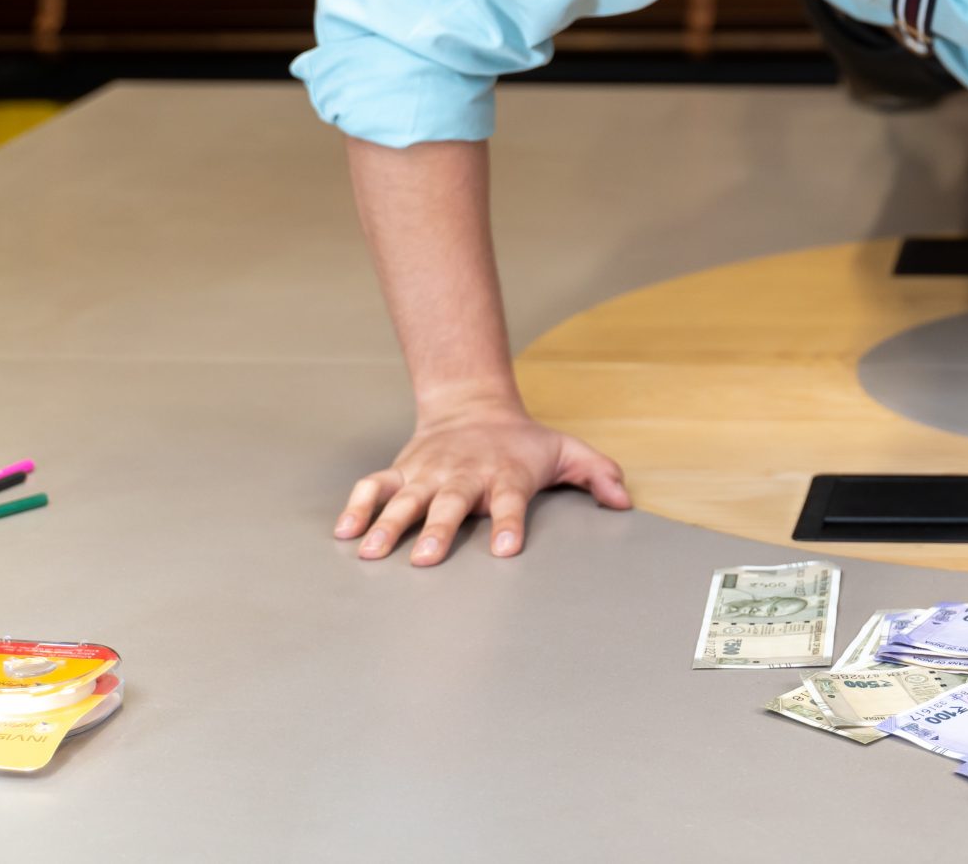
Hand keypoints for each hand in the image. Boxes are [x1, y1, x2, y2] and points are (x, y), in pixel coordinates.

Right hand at [334, 402, 632, 565]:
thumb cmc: (522, 442)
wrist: (473, 408)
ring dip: (388, 525)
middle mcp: (464, 475)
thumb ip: (598, 474)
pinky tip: (344, 532)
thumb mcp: (566, 451)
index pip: (510, 502)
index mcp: (505, 475)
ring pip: (405, 498)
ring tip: (370, 553)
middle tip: (424, 560)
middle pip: (450, 504)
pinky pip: (374, 486)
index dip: (509, 524)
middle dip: (438, 531)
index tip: (506, 550)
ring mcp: (428, 474)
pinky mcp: (402, 471)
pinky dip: (356, 505)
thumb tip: (624, 501)